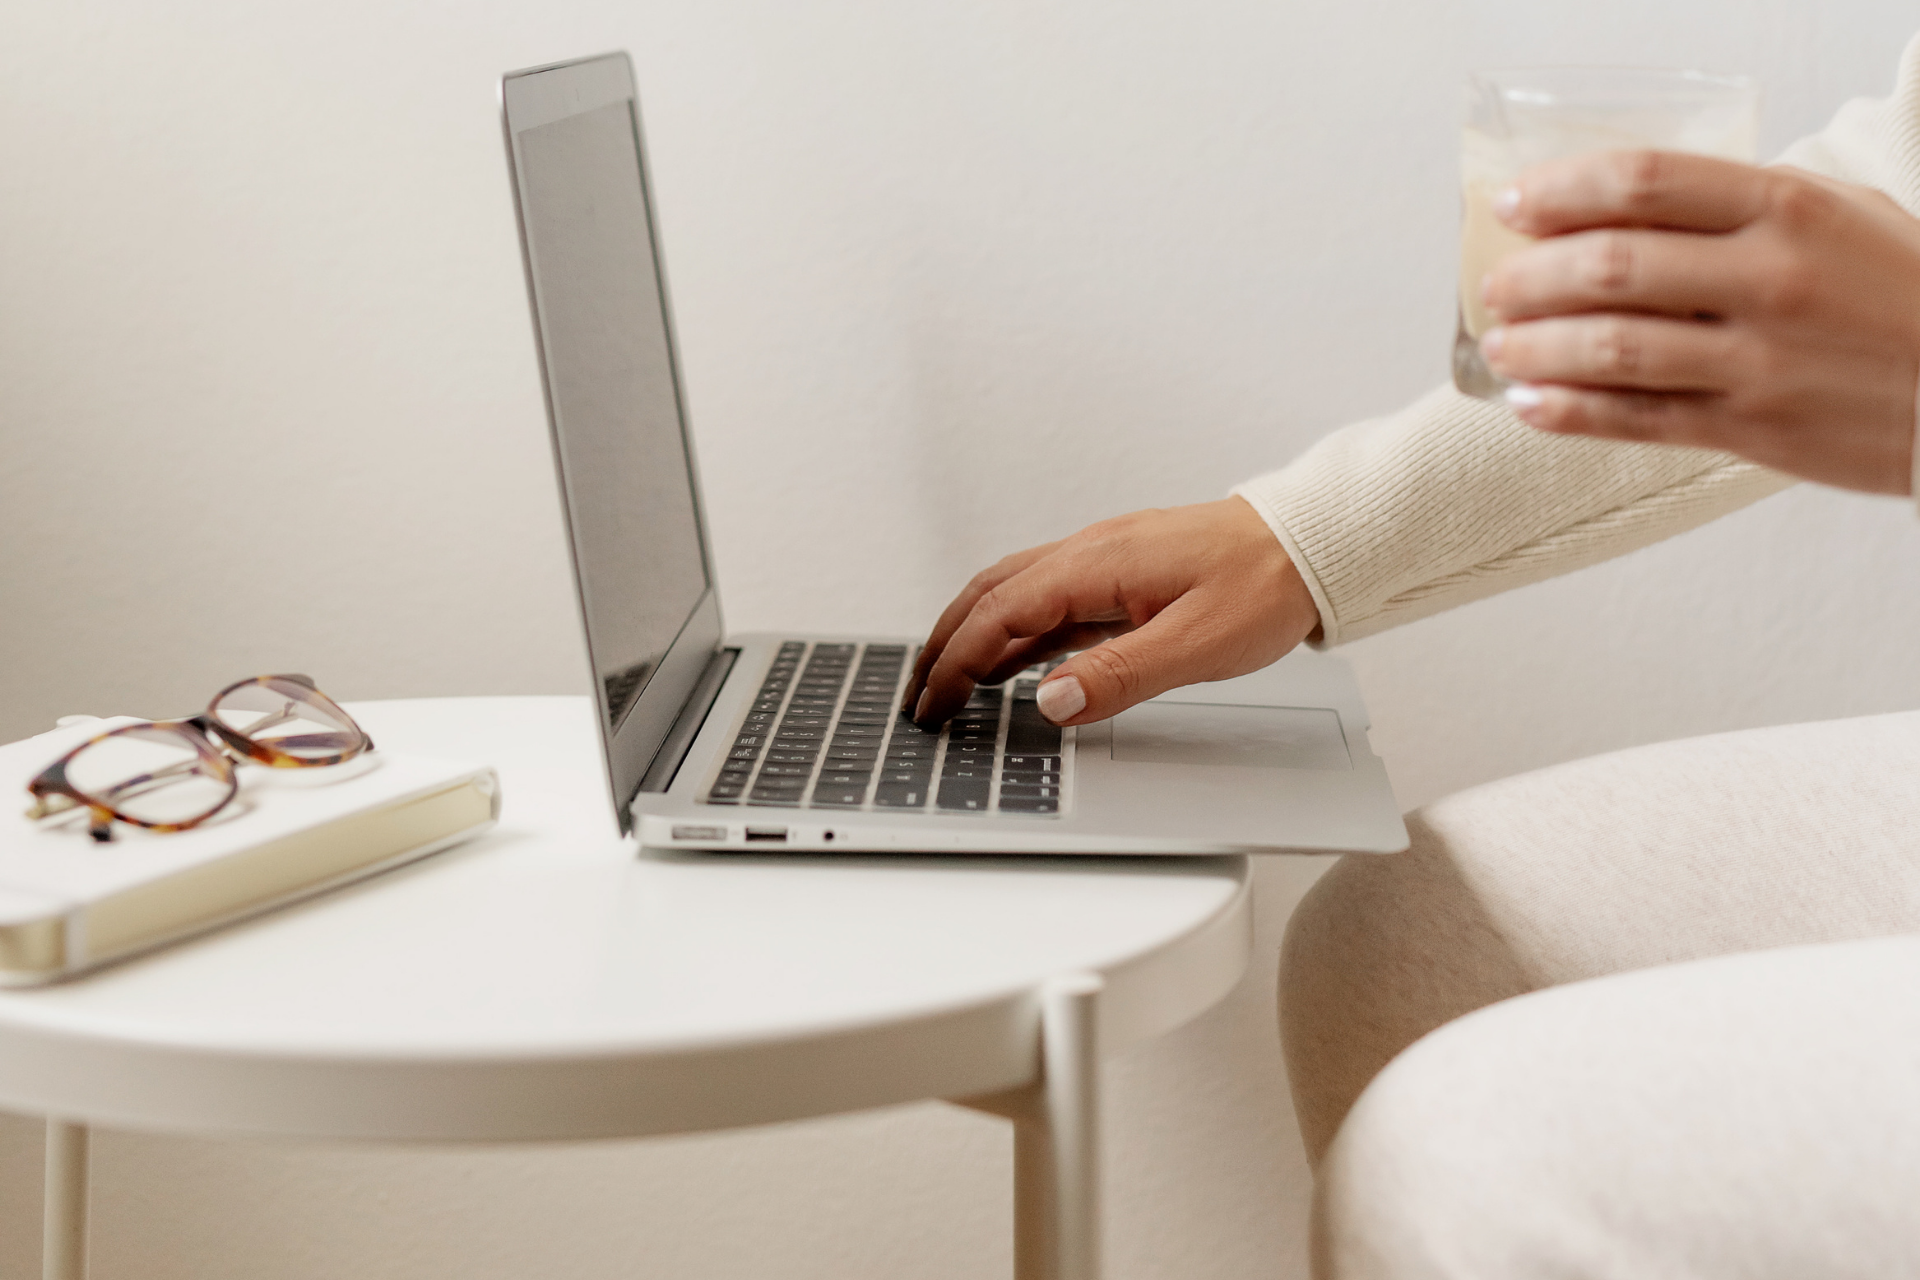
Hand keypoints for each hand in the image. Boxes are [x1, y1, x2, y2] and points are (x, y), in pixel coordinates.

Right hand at [902, 497, 1319, 728]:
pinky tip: (1015, 662)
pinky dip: (1016, 631)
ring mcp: (1104, 560)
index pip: (1000, 615)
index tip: (932, 703)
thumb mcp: (1195, 644)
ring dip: (975, 634)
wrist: (1313, 544)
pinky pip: (1051, 600)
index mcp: (1095, 564)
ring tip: (950, 680)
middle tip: (918, 693)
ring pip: (1015, 593)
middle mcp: (1089, 554)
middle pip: (990, 595)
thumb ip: (1118, 676)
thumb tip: (1049, 701)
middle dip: (945, 644)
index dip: (956, 664)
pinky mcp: (1123, 574)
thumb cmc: (1266, 584)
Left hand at [1480, 150, 1919, 493]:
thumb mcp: (1837, 215)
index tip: (1512, 202)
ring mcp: (1757, 359)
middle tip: (1493, 284)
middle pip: (1611, 266)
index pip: (1645, 183)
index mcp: (1786, 208)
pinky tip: (1529, 404)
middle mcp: (1768, 278)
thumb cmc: (1900, 291)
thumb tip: (1621, 205)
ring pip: (1611, 349)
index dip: (1561, 189)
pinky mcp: (1750, 428)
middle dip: (1530, 276)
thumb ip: (1740, 206)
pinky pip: (1636, 420)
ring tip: (1500, 346)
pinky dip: (1568, 412)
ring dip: (1535, 347)